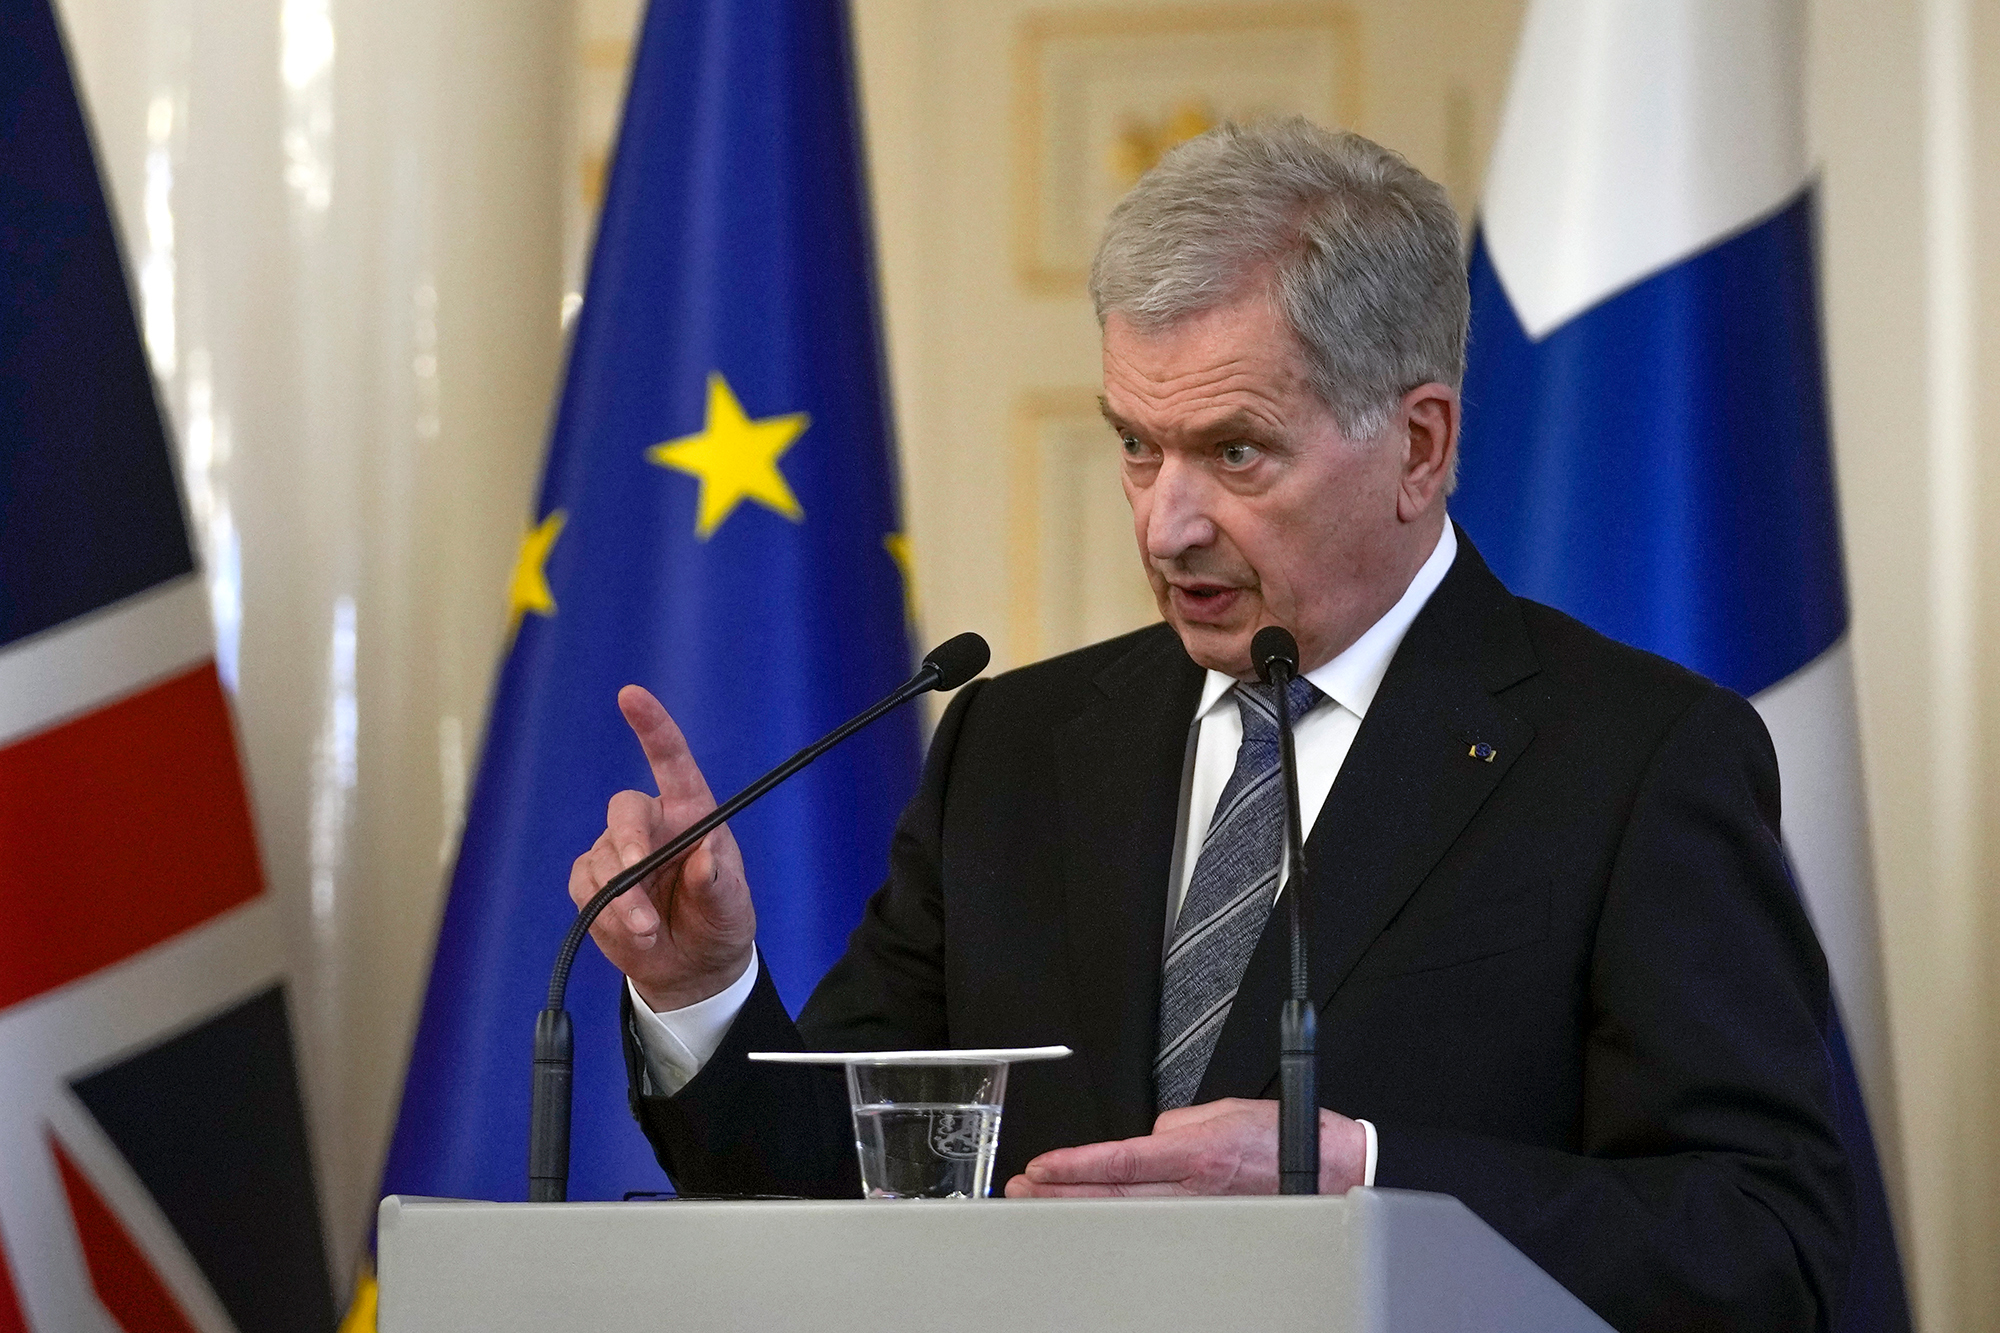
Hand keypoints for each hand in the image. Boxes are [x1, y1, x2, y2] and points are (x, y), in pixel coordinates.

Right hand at [566, 685, 756, 1010]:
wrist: (690, 967)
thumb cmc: (719, 923)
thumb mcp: (733, 908)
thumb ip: (719, 884)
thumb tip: (704, 856)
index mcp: (691, 812)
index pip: (670, 759)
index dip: (652, 726)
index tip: (631, 695)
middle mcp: (652, 824)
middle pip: (625, 811)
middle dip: (628, 846)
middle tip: (637, 879)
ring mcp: (617, 852)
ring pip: (602, 860)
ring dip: (622, 900)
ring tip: (649, 931)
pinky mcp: (592, 882)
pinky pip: (587, 889)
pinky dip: (606, 914)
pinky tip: (632, 932)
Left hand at [1003, 1098, 1366, 1197]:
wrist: (1332, 1171)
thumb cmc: (1287, 1139)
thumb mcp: (1226, 1110)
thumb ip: (1178, 1124)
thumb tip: (1148, 1138)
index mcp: (1198, 1152)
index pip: (1122, 1158)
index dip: (1076, 1165)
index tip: (1042, 1167)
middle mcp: (1195, 1188)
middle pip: (1113, 1194)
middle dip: (1063, 1192)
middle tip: (1024, 1189)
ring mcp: (1201, 1213)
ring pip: (1127, 1214)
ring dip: (1081, 1208)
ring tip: (1043, 1203)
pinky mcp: (1210, 1227)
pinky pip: (1156, 1223)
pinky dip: (1120, 1221)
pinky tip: (1095, 1220)